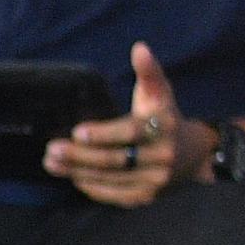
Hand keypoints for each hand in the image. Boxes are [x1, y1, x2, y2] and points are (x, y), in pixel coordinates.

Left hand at [47, 42, 199, 206]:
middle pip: (114, 159)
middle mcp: (162, 155)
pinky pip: (114, 194)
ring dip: (77, 171)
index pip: (130, 132)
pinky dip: (91, 186)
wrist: (193, 155)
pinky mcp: (146, 196)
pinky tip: (72, 176)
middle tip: (51, 149)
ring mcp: (155, 179)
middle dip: (79, 155)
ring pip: (110, 177)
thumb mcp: (159, 93)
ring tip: (51, 162)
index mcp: (163, 127)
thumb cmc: (165, 117)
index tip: (76, 131)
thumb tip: (139, 48)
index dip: (103, 134)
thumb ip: (148, 72)